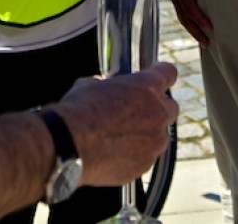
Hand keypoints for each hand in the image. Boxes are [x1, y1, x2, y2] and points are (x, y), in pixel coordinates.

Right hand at [55, 63, 178, 186]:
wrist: (67, 146)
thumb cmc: (78, 112)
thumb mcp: (91, 85)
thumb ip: (109, 86)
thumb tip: (104, 89)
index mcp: (147, 86)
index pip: (168, 73)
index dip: (162, 74)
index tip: (159, 78)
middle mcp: (158, 113)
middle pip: (170, 108)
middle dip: (157, 109)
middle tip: (137, 113)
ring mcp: (154, 142)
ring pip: (160, 136)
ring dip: (147, 135)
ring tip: (121, 138)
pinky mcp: (145, 164)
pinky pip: (146, 157)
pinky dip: (135, 155)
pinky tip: (114, 154)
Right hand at [156, 0, 211, 45]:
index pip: (189, 4)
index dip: (198, 16)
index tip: (209, 26)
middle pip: (185, 16)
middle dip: (197, 30)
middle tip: (208, 42)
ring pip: (183, 18)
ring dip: (193, 32)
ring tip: (205, 43)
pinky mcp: (175, 0)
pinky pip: (182, 15)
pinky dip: (190, 25)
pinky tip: (198, 32)